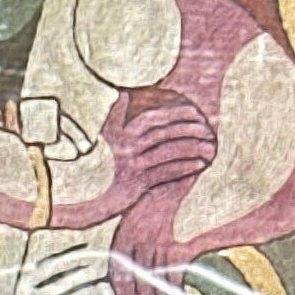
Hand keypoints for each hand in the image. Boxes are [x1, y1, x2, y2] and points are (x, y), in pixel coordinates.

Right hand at [53, 91, 216, 226]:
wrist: (86, 199)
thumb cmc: (99, 167)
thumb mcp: (105, 140)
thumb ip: (115, 117)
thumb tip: (124, 94)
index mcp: (120, 135)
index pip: (150, 118)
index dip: (173, 112)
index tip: (192, 109)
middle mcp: (127, 149)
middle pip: (164, 132)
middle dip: (187, 127)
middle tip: (205, 124)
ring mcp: (134, 166)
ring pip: (169, 151)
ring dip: (191, 145)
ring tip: (208, 142)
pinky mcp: (139, 184)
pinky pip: (167, 172)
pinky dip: (185, 166)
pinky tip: (200, 163)